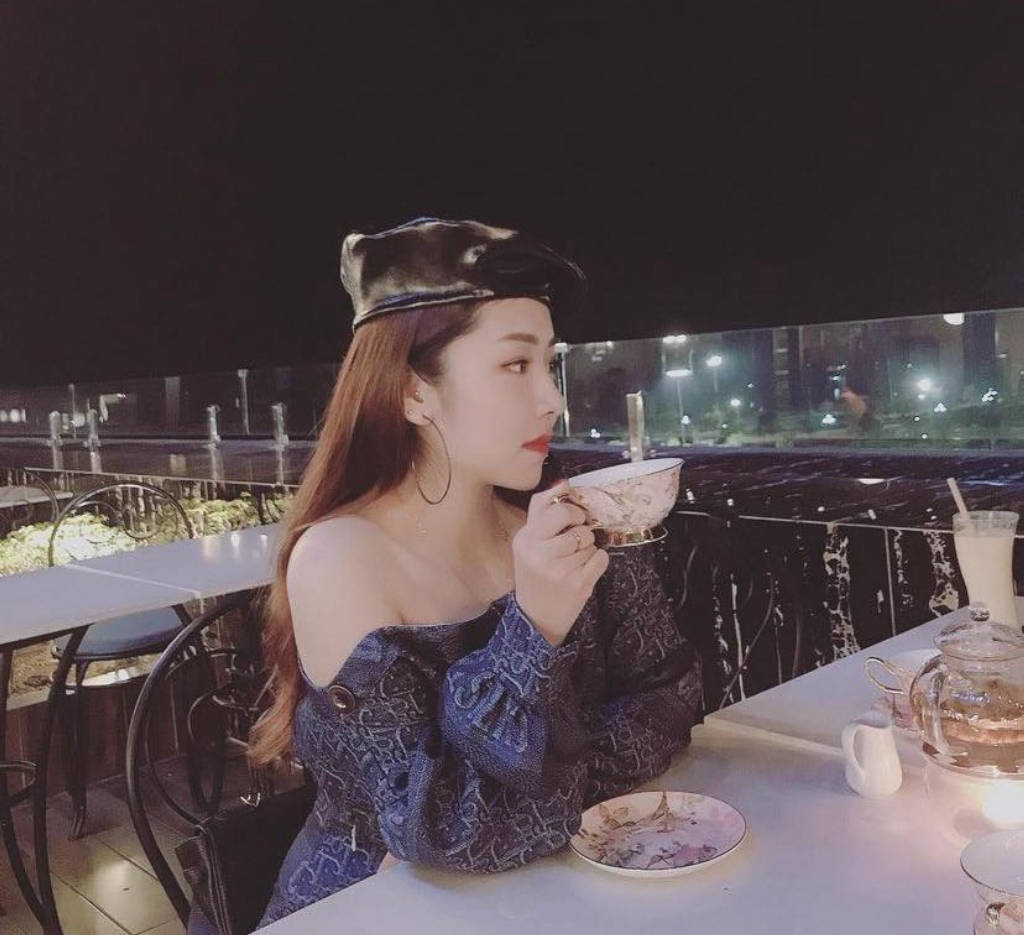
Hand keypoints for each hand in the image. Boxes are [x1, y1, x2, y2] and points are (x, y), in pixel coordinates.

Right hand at [512, 479, 609, 645]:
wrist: (536, 617)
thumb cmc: (535, 573)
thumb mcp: (529, 542)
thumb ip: (543, 511)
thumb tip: (564, 482)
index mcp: (525, 539)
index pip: (553, 509)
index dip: (571, 509)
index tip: (574, 516)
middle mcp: (539, 554)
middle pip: (576, 524)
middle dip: (582, 527)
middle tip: (579, 535)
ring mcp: (559, 571)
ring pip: (590, 542)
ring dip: (588, 548)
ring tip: (575, 559)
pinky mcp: (578, 585)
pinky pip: (601, 558)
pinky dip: (598, 561)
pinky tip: (585, 569)